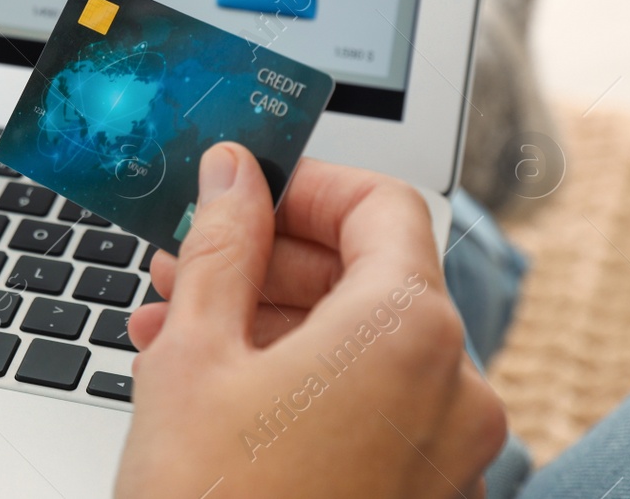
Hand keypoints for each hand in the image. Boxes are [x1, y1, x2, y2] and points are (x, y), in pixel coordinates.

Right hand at [115, 145, 505, 498]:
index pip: (381, 204)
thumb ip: (222, 244)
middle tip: (187, 261)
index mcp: (410, 333)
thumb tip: (232, 174)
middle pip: (371, 274)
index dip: (305, 185)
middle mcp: (454, 391)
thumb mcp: (197, 353)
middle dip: (268, 259)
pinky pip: (369, 406)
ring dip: (271, 321)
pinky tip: (214, 389)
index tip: (242, 190)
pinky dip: (300, 380)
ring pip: (362, 344)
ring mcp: (447, 455)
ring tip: (175, 329)